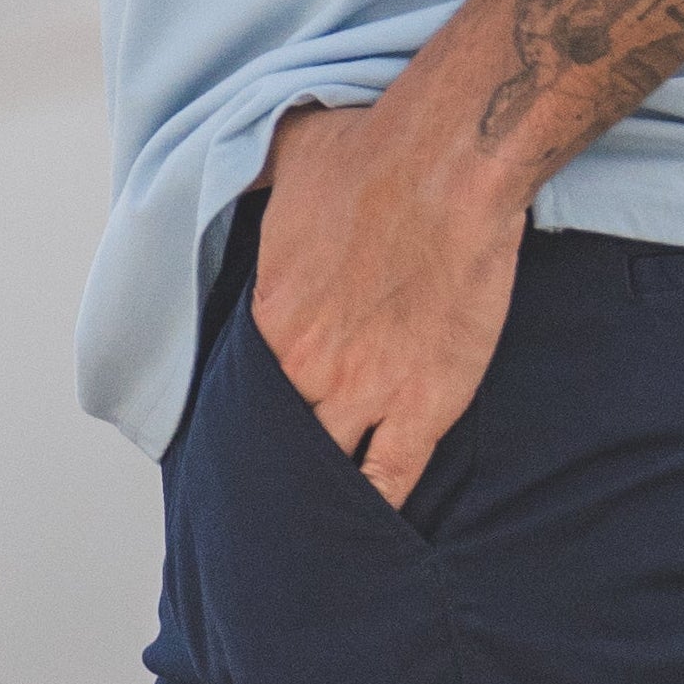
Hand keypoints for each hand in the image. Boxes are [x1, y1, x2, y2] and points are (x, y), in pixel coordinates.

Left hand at [250, 99, 525, 511]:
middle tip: (281, 486)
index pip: (246, 386)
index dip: (254, 405)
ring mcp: (364, 393)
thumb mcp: (285, 158)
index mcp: (268, 316)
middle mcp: (305, 367)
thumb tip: (234, 169)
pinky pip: (390, 481)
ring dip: (324, 488)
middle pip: (281, 438)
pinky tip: (370, 532)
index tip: (261, 419)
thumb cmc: (371, 151)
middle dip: (282, 458)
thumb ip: (253, 178)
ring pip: (328, 467)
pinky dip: (379, 508)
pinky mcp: (423, 408)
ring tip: (318, 519)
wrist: (449, 164)